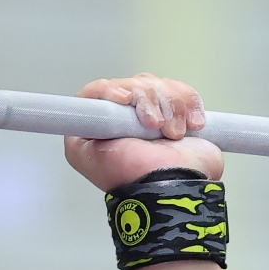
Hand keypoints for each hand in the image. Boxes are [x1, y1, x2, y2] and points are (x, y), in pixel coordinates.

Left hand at [64, 73, 224, 190]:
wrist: (175, 186)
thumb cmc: (133, 176)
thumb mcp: (85, 153)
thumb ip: (77, 126)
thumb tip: (79, 107)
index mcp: (105, 126)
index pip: (103, 89)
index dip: (115, 89)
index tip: (126, 99)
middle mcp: (128, 121)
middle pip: (135, 84)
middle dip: (148, 100)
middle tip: (154, 125)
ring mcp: (156, 119)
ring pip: (161, 87)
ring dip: (171, 107)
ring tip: (174, 134)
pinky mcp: (181, 119)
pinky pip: (184, 95)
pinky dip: (189, 107)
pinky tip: (191, 126)